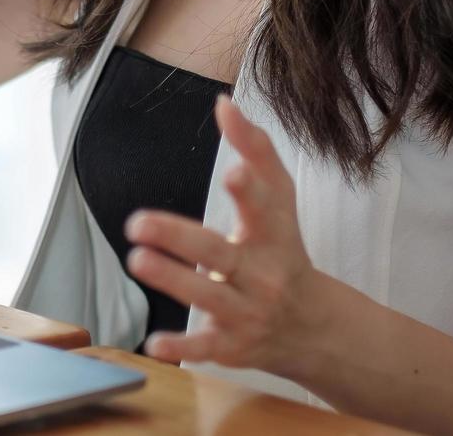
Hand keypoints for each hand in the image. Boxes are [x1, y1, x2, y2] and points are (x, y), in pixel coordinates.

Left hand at [124, 93, 331, 375]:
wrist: (314, 327)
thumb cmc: (284, 249)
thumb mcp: (279, 200)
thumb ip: (255, 149)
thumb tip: (223, 104)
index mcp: (273, 234)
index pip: (264, 207)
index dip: (249, 190)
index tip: (232, 173)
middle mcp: (262, 273)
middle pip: (220, 254)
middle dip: (179, 238)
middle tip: (138, 223)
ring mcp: (247, 311)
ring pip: (207, 298)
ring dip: (172, 280)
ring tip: (138, 259)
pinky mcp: (232, 346)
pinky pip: (204, 348)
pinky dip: (180, 349)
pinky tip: (152, 342)